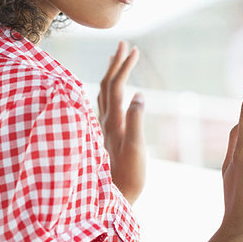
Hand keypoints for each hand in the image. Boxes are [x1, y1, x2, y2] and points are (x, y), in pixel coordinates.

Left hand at [97, 40, 146, 205]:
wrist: (114, 198)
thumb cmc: (128, 177)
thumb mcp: (136, 149)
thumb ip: (136, 121)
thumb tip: (140, 94)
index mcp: (112, 121)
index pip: (115, 85)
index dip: (124, 65)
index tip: (134, 49)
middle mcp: (104, 121)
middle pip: (106, 84)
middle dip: (115, 62)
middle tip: (124, 44)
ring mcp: (103, 128)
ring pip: (102, 93)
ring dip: (110, 73)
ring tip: (116, 59)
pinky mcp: (106, 134)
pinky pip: (104, 103)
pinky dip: (109, 88)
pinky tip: (113, 91)